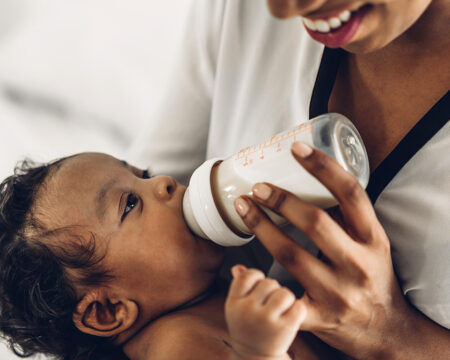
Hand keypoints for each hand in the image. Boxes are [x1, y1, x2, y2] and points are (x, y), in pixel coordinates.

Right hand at [225, 266, 303, 359]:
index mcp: (234, 303)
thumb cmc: (248, 329)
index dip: (257, 277)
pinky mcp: (284, 328)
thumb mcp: (237, 308)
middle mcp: (247, 310)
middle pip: (269, 282)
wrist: (255, 359)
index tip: (259, 287)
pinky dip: (298, 311)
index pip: (248, 276)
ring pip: (285, 293)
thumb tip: (237, 267)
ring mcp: (265, 320)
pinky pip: (298, 307)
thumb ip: (239, 286)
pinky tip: (290, 318)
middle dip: (274, 290)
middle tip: (271, 304)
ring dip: (287, 299)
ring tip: (282, 310)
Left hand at [233, 142, 417, 358]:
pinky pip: (281, 296)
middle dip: (281, 200)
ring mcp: (337, 292)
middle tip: (258, 187)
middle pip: (315, 222)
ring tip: (243, 207)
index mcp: (373, 239)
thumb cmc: (373, 277)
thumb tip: (308, 181)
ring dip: (262, 227)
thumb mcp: (372, 243)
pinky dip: (256, 281)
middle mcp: (358, 264)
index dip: (322, 167)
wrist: (384, 330)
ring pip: (291, 254)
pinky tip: (239, 269)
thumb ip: (346, 217)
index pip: (351, 194)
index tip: (296, 148)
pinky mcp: (318, 316)